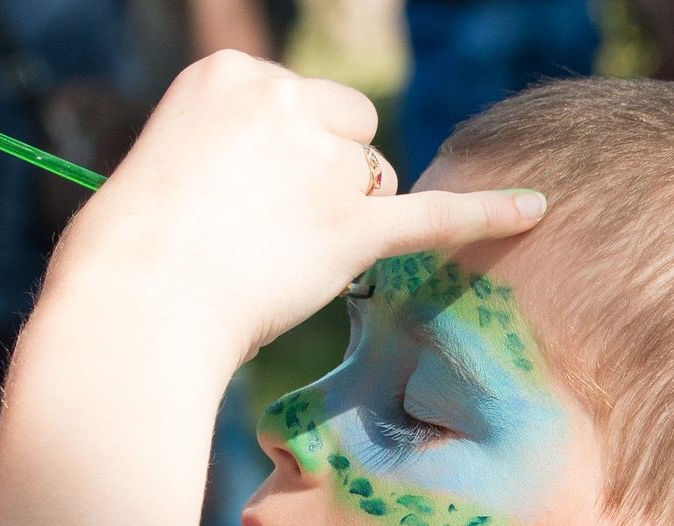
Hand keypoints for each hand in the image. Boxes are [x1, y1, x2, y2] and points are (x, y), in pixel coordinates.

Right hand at [47, 53, 546, 371]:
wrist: (139, 300)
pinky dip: (486, 213)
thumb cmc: (142, 248)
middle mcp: (283, 103)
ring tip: (287, 257)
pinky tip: (535, 209)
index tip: (261, 196)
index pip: (301, 106)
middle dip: (336, 179)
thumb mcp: (176, 165)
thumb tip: (290, 182)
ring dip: (352, 214)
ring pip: (377, 178)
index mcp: (233, 76)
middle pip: (352, 134)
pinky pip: (432, 214)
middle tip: (280, 232)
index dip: (294, 157)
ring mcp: (321, 165)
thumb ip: (238, 152)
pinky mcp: (350, 227)